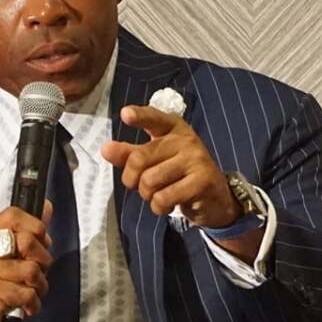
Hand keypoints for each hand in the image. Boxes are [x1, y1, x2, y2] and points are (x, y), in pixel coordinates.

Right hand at [0, 203, 53, 321]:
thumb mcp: (7, 261)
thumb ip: (27, 235)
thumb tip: (47, 206)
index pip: (14, 215)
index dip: (36, 227)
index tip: (40, 244)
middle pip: (27, 241)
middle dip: (43, 261)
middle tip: (37, 276)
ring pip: (30, 270)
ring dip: (39, 287)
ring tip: (31, 295)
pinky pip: (26, 293)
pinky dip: (33, 304)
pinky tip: (25, 308)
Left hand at [100, 106, 239, 225]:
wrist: (215, 197)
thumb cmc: (179, 175)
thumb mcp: (155, 161)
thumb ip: (130, 155)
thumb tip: (106, 149)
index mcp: (173, 128)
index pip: (154, 118)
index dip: (139, 116)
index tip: (126, 114)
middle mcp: (185, 139)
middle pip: (139, 158)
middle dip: (132, 180)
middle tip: (142, 186)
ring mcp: (195, 159)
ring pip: (149, 181)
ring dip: (147, 195)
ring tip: (159, 194)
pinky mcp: (201, 181)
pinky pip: (163, 197)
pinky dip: (159, 206)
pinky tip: (169, 204)